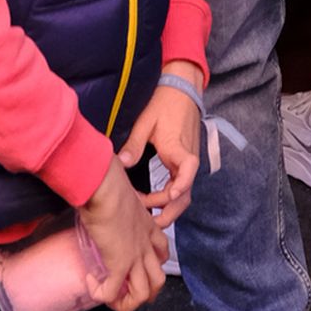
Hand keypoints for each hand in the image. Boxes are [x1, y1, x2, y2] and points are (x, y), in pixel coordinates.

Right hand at [78, 152, 168, 310]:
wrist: (106, 185)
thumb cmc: (109, 180)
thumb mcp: (118, 190)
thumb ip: (114, 196)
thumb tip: (98, 192)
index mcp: (147, 225)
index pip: (162, 250)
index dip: (154, 263)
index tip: (137, 265)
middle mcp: (145, 244)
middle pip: (159, 280)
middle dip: (146, 293)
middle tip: (127, 292)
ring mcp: (135, 255)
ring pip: (143, 293)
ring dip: (127, 302)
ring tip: (110, 297)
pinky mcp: (120, 263)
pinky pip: (113, 292)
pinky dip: (101, 294)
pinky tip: (92, 284)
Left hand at [119, 63, 203, 227]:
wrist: (182, 90)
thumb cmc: (165, 104)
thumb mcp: (146, 122)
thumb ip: (134, 144)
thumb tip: (121, 164)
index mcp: (178, 147)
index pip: (188, 169)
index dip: (181, 184)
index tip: (169, 195)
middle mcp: (187, 158)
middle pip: (186, 193)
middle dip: (169, 211)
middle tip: (148, 220)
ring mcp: (189, 161)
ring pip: (185, 193)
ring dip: (169, 207)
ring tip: (148, 214)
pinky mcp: (186, 162)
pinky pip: (182, 185)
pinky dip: (170, 198)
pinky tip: (154, 201)